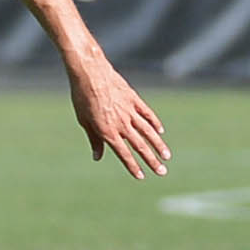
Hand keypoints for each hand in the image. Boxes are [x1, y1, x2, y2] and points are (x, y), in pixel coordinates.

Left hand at [66, 53, 168, 178]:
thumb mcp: (84, 121)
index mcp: (108, 131)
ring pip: (148, 131)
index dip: (132, 166)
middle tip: (162, 172)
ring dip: (158, 145)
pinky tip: (160, 131)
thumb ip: (94, 139)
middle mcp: (122, 123)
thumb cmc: (82, 97)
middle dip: (151, 161)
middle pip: (140, 146)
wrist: (90, 72)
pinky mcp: (134, 99)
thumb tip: (97, 157)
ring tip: (167, 156)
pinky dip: (155, 123)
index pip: (124, 154)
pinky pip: (147, 114)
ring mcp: (130, 111)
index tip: (141, 176)